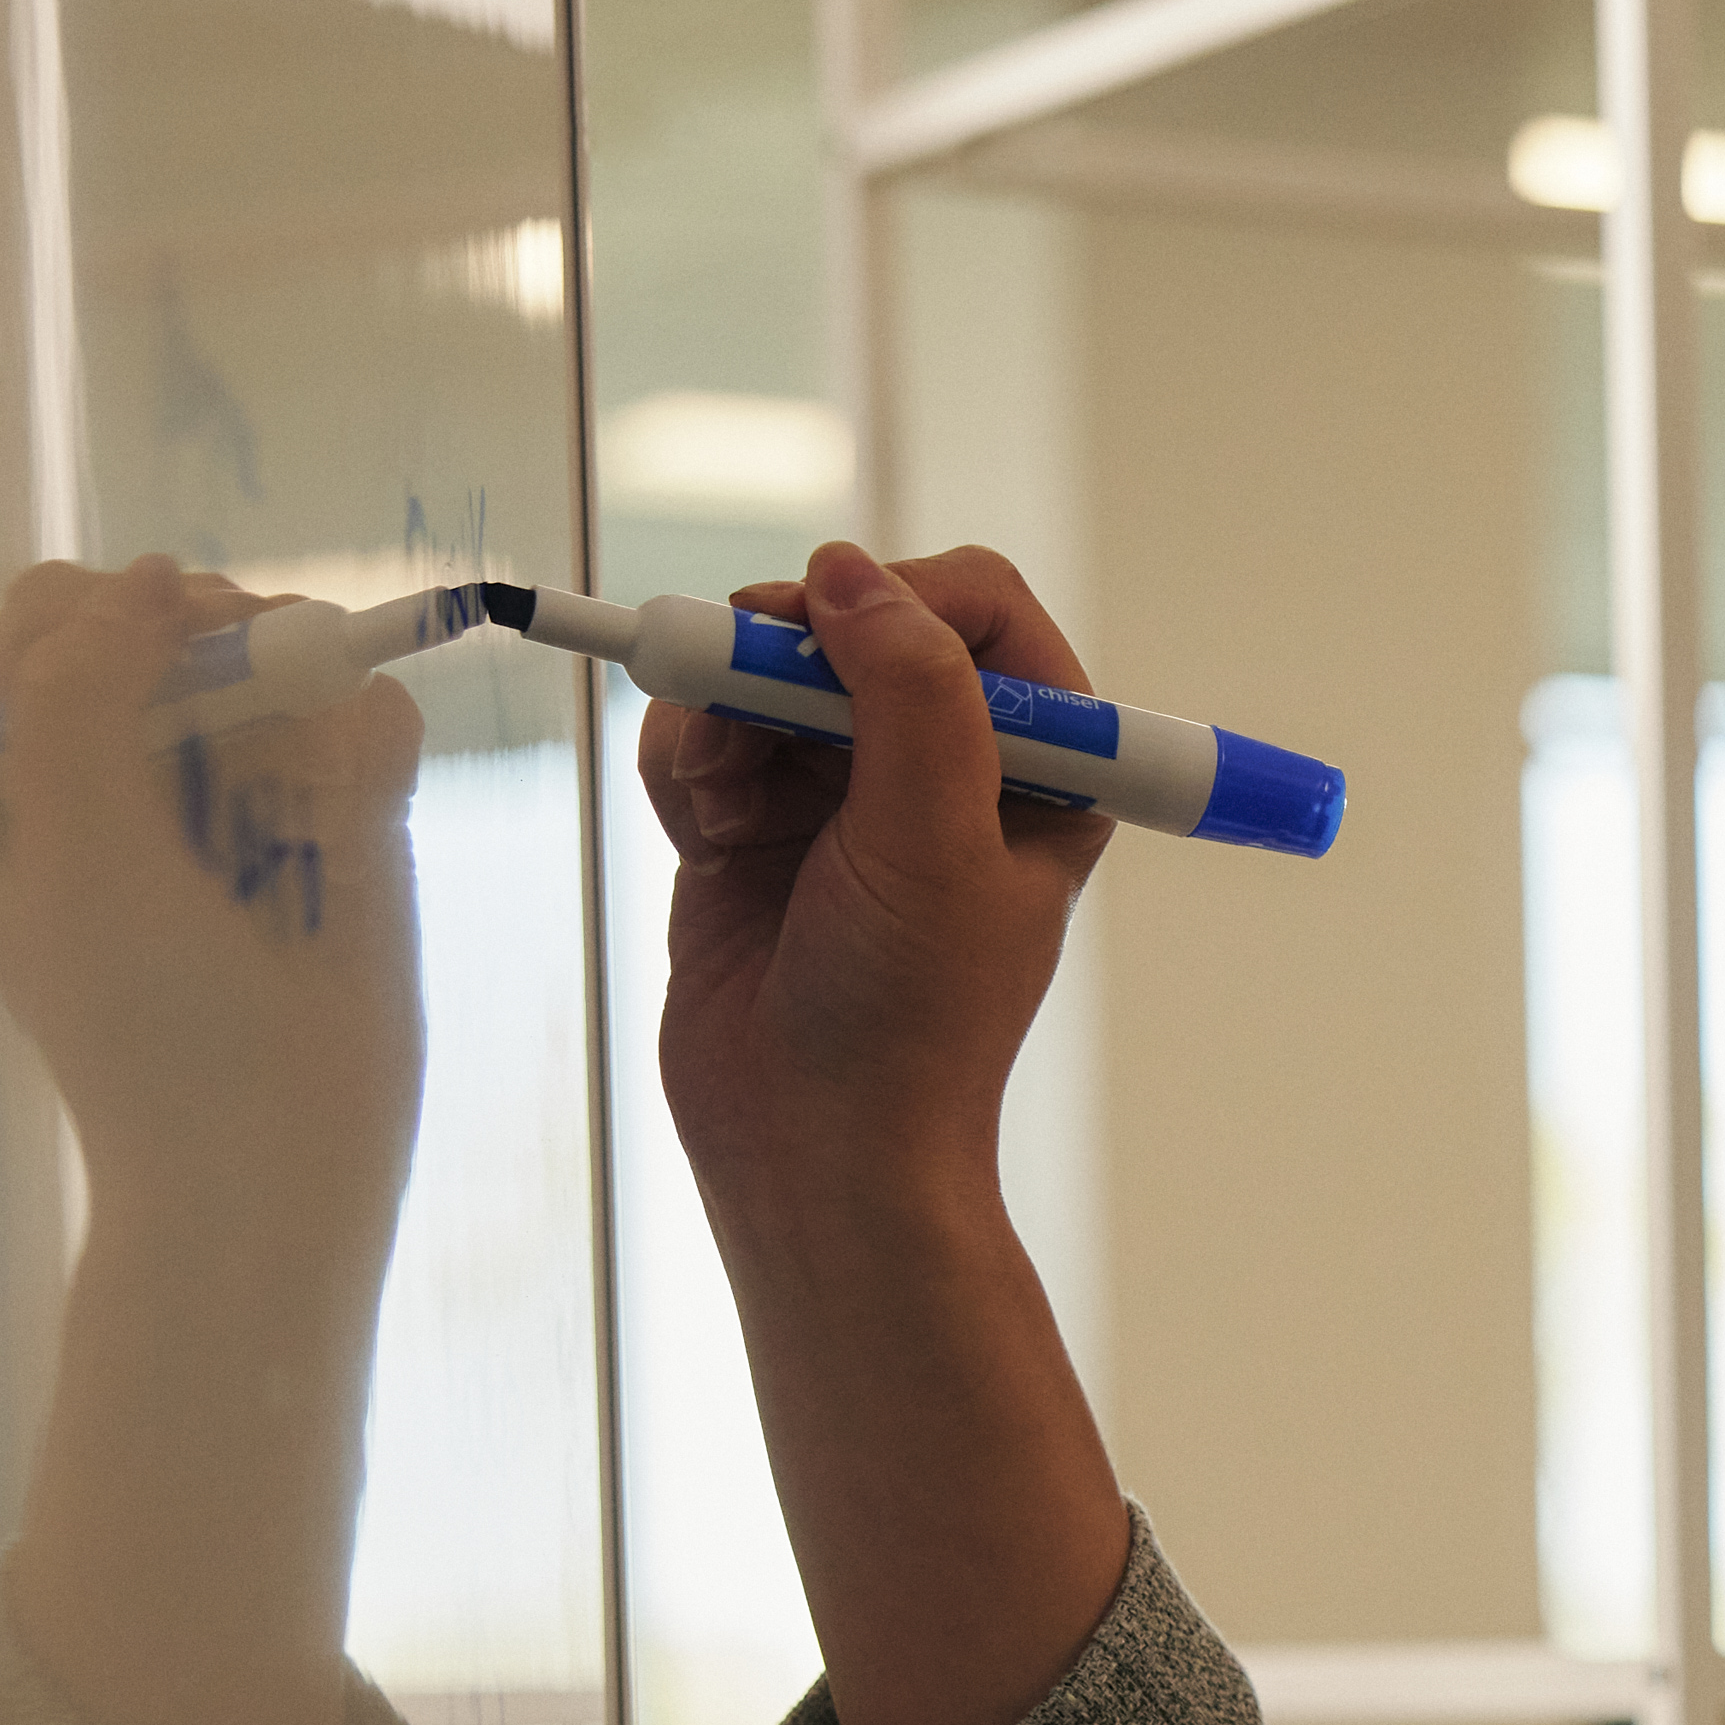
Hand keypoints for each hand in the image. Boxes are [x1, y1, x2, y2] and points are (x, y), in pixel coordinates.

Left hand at [0, 556, 430, 1278]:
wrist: (273, 1163)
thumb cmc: (144, 1025)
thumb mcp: (67, 852)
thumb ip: (77, 697)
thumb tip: (153, 581)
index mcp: (26, 772)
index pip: (51, 618)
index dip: (104, 618)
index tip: (153, 667)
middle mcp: (136, 760)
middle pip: (174, 617)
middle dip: (214, 649)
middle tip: (242, 730)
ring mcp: (246, 781)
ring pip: (280, 653)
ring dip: (298, 704)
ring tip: (296, 817)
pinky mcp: (348, 813)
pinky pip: (369, 714)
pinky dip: (371, 740)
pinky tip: (358, 816)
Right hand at [646, 536, 1106, 1220]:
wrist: (812, 1146)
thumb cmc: (910, 1021)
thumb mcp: (935, 840)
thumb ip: (911, 694)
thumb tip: (850, 577)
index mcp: (1041, 766)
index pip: (979, 607)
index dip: (899, 601)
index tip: (824, 638)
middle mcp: (946, 766)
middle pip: (853, 622)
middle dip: (783, 658)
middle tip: (738, 703)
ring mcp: (845, 793)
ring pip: (762, 671)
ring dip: (721, 714)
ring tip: (719, 801)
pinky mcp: (755, 824)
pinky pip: (701, 733)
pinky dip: (684, 767)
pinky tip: (701, 837)